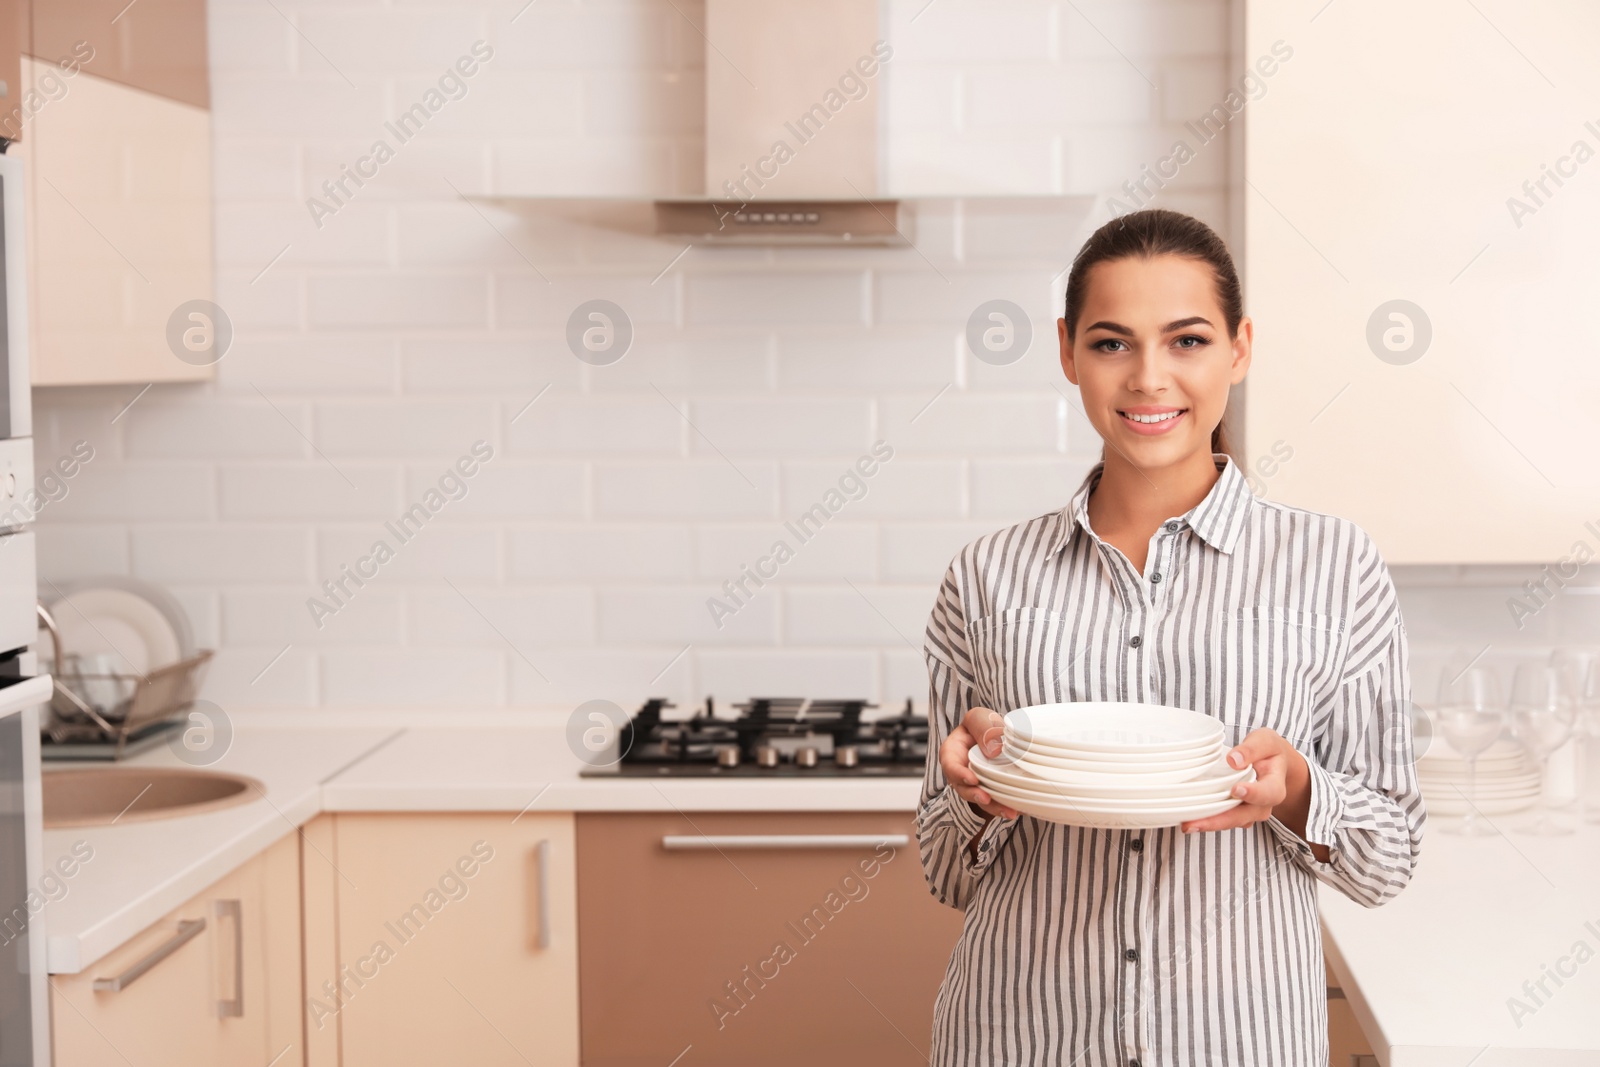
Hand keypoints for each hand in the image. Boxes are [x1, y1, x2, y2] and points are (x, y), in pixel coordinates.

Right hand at [939, 706, 1018, 819]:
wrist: (999, 736)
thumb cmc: (983, 725)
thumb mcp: (979, 718)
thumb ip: (983, 728)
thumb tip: (994, 750)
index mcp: (952, 753)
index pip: (950, 764)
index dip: (958, 774)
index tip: (972, 779)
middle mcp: (962, 773)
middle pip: (964, 788)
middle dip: (975, 796)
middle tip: (987, 799)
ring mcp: (977, 785)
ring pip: (982, 799)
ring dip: (994, 807)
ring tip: (1009, 811)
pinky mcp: (992, 792)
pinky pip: (997, 801)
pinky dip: (1007, 805)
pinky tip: (1019, 809)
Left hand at [1180, 728, 1314, 847]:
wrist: (1274, 764)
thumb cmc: (1268, 751)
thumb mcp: (1265, 741)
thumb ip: (1252, 749)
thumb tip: (1234, 760)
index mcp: (1275, 785)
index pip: (1268, 793)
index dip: (1253, 794)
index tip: (1236, 789)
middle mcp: (1263, 804)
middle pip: (1244, 816)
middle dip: (1218, 821)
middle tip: (1193, 823)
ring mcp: (1250, 812)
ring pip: (1230, 821)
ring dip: (1209, 824)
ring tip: (1187, 825)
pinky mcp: (1236, 813)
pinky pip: (1223, 820)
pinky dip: (1207, 820)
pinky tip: (1189, 819)